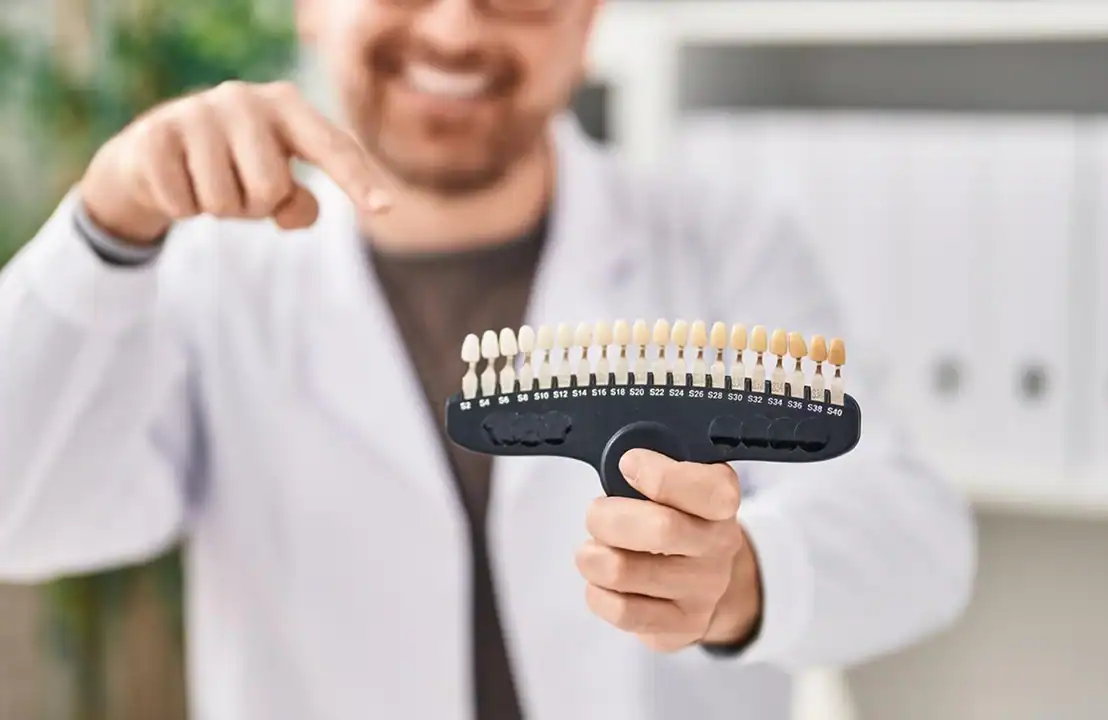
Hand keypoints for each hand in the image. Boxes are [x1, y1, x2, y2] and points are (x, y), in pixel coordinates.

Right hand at [79, 80, 391, 244]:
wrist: (154, 155)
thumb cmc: (235, 170)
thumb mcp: (274, 186)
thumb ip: (297, 204)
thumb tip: (295, 210)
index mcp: (289, 107)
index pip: (332, 148)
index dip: (358, 181)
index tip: (384, 208)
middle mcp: (245, 98)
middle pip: (270, 191)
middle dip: (254, 207)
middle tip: (238, 187)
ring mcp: (197, 111)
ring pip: (224, 203)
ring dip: (217, 209)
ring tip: (206, 181)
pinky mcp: (155, 134)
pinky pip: (183, 205)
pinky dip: (181, 208)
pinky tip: (175, 182)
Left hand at [576, 449, 761, 652]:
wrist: (704, 578)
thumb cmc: (675, 517)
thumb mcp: (673, 482)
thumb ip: (649, 469)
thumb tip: (619, 465)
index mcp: (722, 499)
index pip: (706, 490)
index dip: (660, 475)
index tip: (628, 465)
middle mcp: (720, 546)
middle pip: (661, 530)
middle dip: (608, 517)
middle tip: (596, 514)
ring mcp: (704, 591)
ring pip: (626, 572)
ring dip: (593, 557)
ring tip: (593, 551)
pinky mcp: (682, 626)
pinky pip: (623, 611)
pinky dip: (597, 592)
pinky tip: (601, 581)